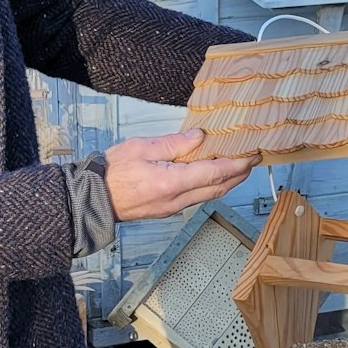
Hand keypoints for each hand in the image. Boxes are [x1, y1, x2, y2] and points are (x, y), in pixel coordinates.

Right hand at [103, 130, 255, 220]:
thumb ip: (174, 143)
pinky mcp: (168, 209)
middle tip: (253, 160)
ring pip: (210, 195)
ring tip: (239, 166)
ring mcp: (173, 207)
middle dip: (239, 174)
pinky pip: (197, 198)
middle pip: (218, 188)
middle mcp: (176, 199)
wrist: (93, 199)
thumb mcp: (142, 147)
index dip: (237, 165)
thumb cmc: (112, 172)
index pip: (214, 174)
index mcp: (171, 182)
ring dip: (227, 181)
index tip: (252, 156)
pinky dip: (212, 186)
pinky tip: (214, 176)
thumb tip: (200, 137)